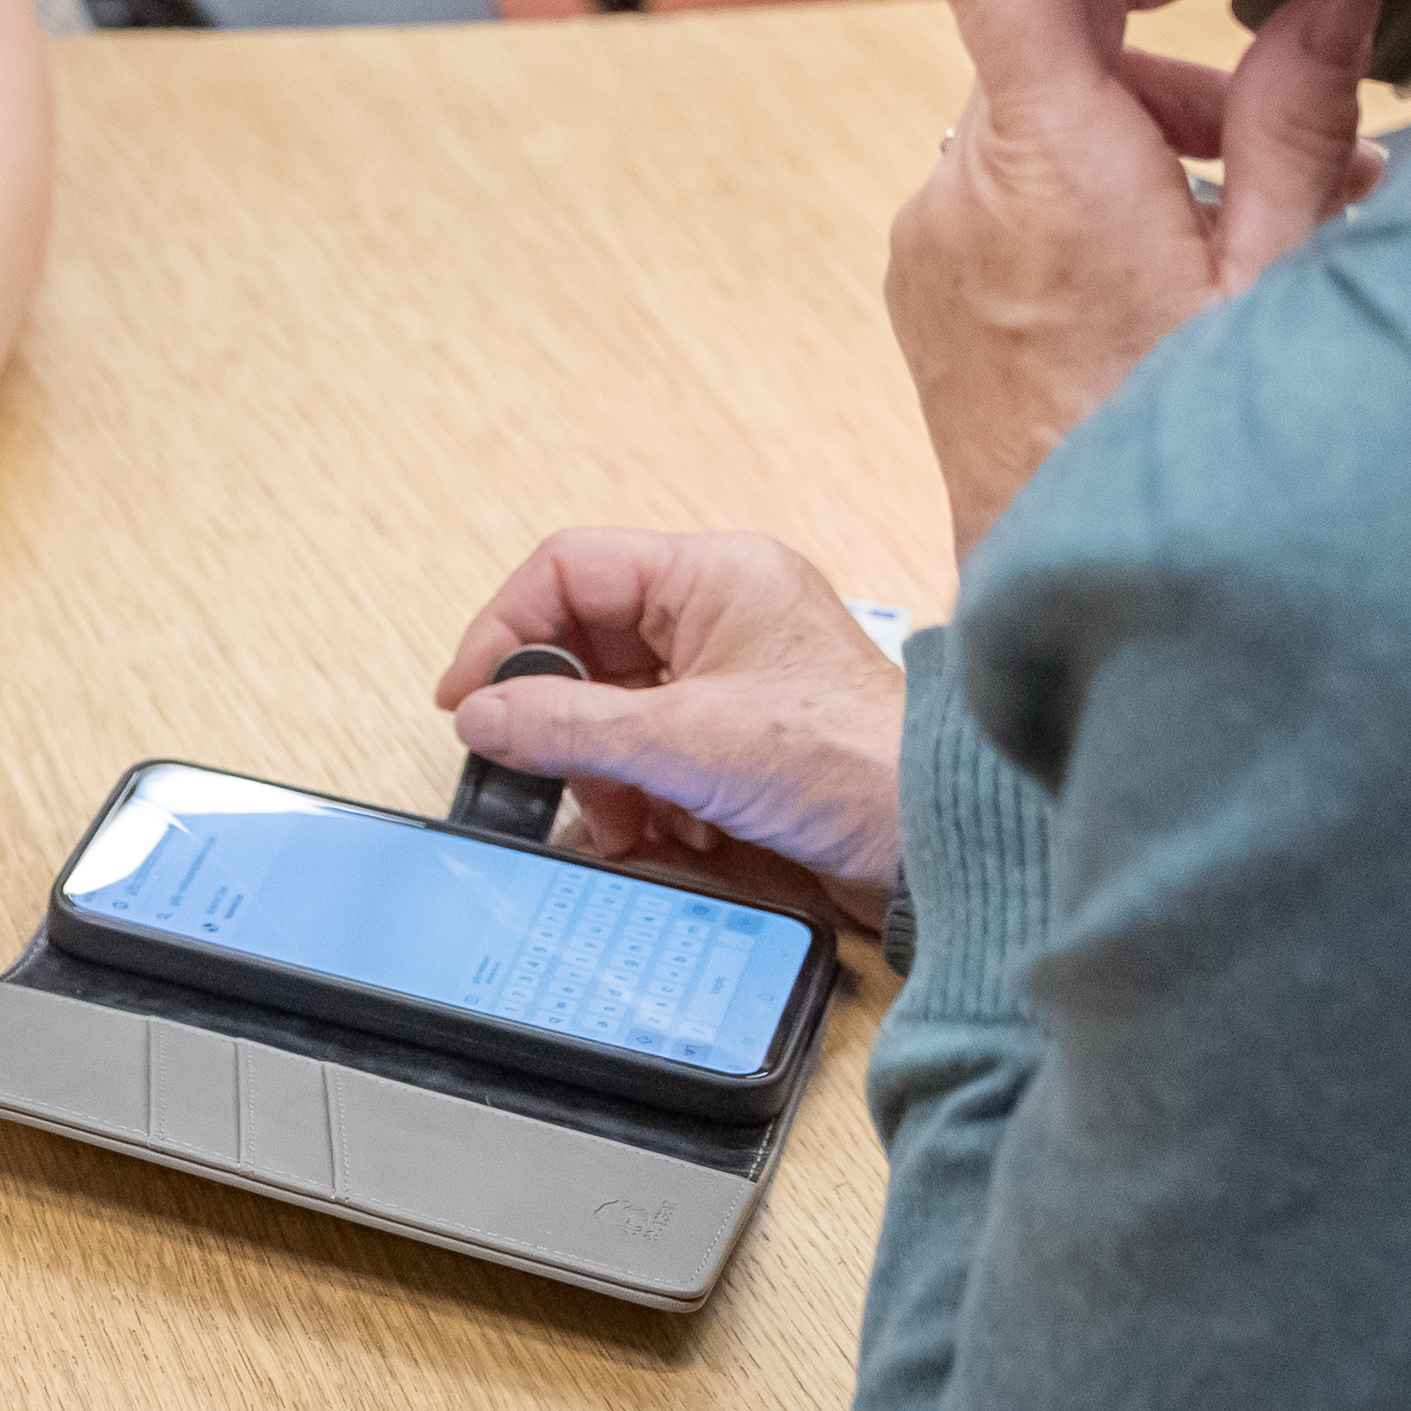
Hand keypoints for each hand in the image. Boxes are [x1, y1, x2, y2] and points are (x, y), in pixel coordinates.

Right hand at [437, 530, 906, 925]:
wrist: (941, 840)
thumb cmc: (855, 765)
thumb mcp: (685, 743)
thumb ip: (568, 725)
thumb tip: (481, 714)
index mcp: (711, 575)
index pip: (567, 570)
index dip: (506, 630)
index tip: (469, 695)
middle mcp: (719, 610)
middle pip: (586, 644)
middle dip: (562, 719)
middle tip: (534, 765)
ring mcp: (731, 672)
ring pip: (614, 704)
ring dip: (602, 768)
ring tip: (622, 816)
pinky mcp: (741, 731)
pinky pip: (651, 745)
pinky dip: (641, 790)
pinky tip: (665, 829)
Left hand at [885, 0, 1376, 555]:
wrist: (1072, 605)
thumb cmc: (1190, 460)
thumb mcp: (1279, 288)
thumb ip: (1297, 129)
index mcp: (1048, 167)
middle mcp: (963, 187)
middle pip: (1041, 28)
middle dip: (1153, 11)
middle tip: (1273, 24)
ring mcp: (934, 241)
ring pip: (1037, 108)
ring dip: (1145, 113)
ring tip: (1274, 198)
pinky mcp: (930, 288)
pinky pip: (1015, 182)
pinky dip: (1103, 174)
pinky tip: (1203, 247)